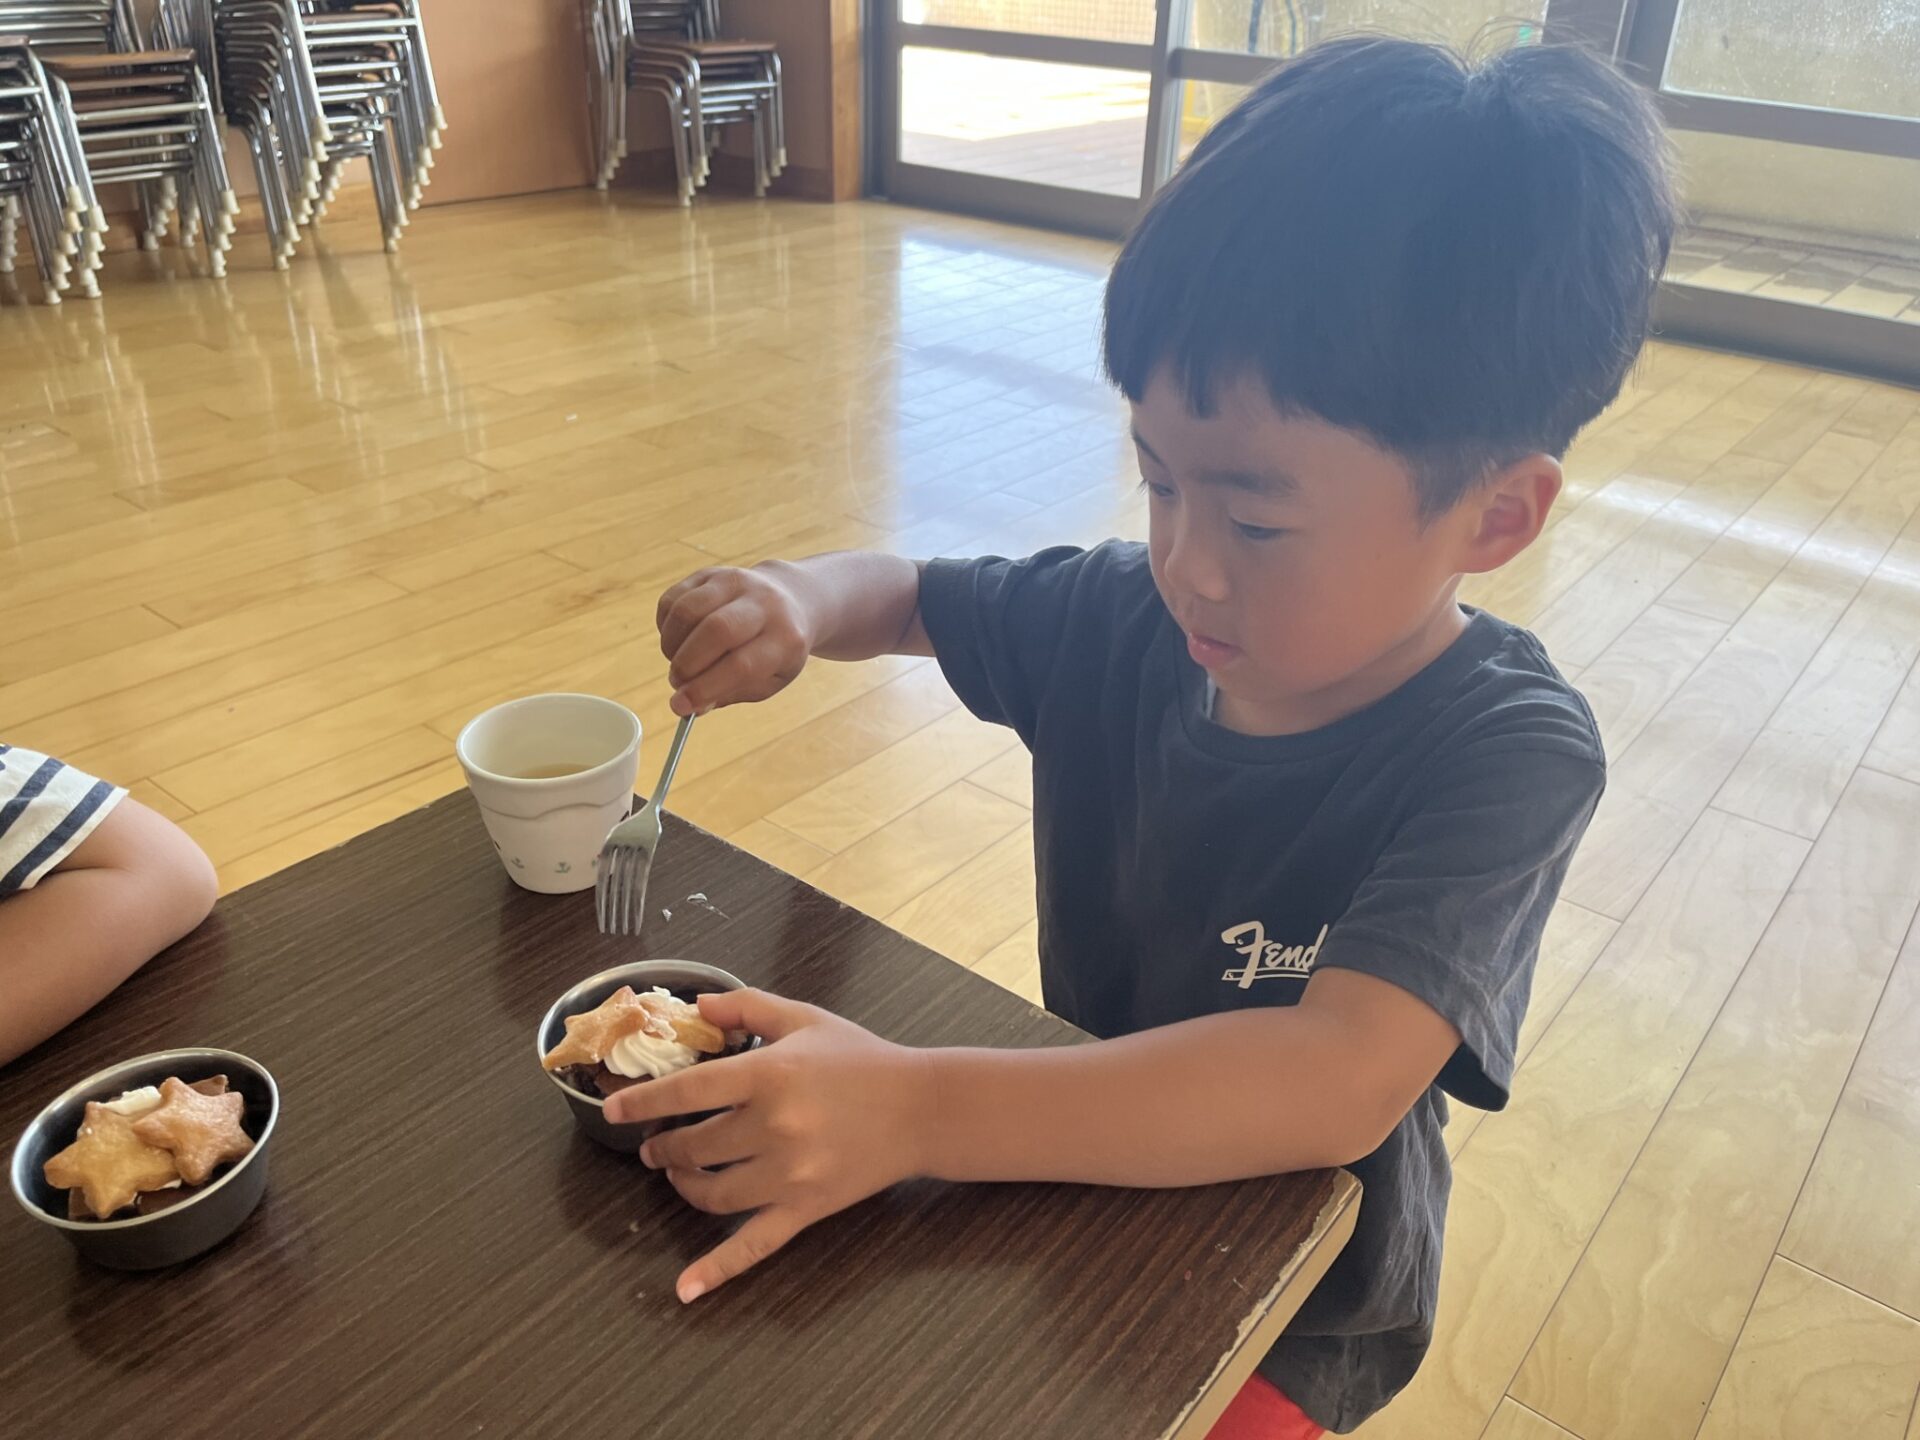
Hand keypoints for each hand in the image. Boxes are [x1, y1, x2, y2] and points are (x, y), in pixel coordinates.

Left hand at [605, 990, 934, 1302]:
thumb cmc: (861, 1059)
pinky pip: (754, 1245)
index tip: (614, 1107)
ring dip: (683, 1185)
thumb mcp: (804, 1019)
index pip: (686, 1091)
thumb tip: (697, 1005)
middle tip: (655, 1143)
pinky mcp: (805, 1208)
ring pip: (711, 1193)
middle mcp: (772, 1126)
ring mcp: (788, 1174)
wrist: (922, 1107)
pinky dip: (717, 1269)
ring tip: (678, 1173)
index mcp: (768, 1073)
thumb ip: (747, 1007)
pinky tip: (686, 1288)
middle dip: (663, 1147)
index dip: (642, 1101)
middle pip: (693, 1146)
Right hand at [655, 565, 812, 716]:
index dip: (705, 687)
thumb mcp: (769, 680)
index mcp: (785, 639)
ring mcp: (735, 582)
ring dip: (672, 644)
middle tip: (677, 682)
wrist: (791, 599)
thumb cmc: (776, 649)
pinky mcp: (710, 573)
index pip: (742, 665)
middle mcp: (763, 604)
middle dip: (687, 664)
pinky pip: (674, 599)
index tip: (680, 705)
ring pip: (689, 610)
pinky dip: (666, 626)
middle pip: (716, 630)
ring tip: (677, 661)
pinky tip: (678, 640)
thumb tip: (690, 705)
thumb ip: (730, 693)